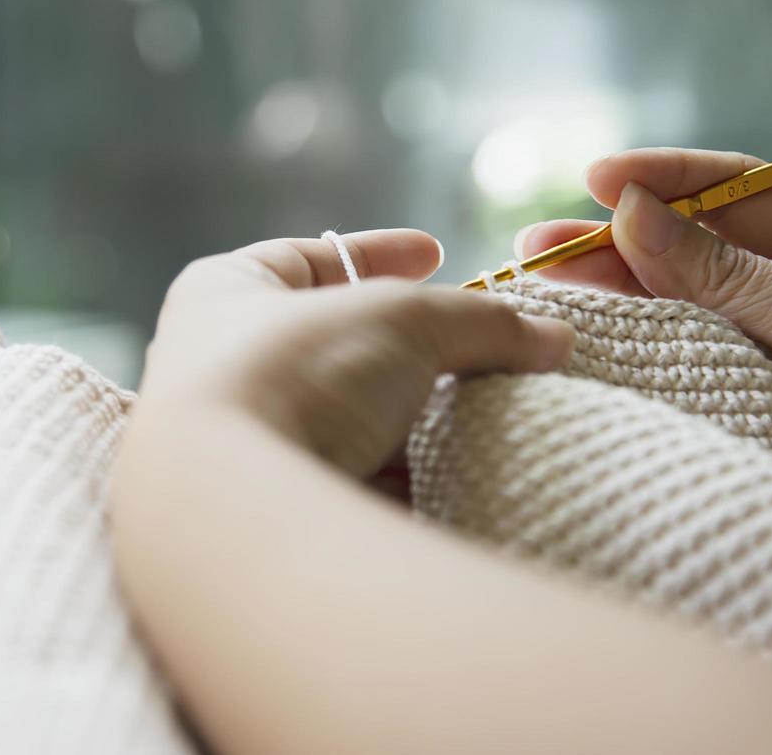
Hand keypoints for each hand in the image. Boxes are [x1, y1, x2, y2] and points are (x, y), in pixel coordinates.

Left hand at [137, 230, 573, 477]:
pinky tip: (447, 484)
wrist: (234, 517)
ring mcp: (239, 448)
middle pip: (335, 346)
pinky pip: (345, 488)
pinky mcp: (266, 516)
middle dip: (411, 351)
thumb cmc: (298, 378)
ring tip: (477, 422)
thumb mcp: (405, 321)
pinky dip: (397, 483)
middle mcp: (218, 369)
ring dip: (409, 426)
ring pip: (344, 423)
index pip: (310, 258)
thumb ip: (482, 322)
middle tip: (476, 352)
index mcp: (224, 295)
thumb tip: (552, 338)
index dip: (378, 254)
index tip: (437, 255)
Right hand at [516, 148, 771, 593]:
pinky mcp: (747, 425)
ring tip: (541, 293)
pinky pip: (678, 388)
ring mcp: (764, 364)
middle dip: (610, 246)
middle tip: (536, 248)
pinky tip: (579, 355)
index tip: (598, 177)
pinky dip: (628, 371)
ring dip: (606, 306)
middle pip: (684, 257)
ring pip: (671, 322)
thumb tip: (632, 213)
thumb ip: (732, 278)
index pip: (735, 193)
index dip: (665, 178)